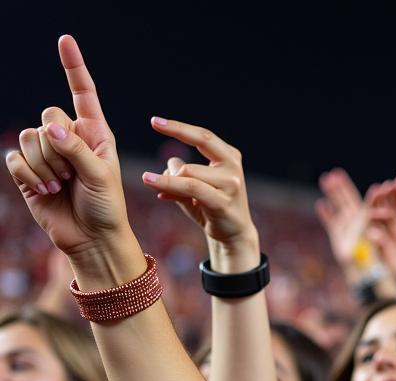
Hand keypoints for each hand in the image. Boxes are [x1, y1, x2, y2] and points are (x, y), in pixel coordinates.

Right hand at [5, 35, 130, 259]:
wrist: (92, 239)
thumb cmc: (106, 208)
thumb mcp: (101, 177)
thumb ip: (78, 150)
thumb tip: (50, 128)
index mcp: (95, 134)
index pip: (83, 93)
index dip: (73, 67)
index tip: (65, 40)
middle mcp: (70, 138)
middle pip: (48, 115)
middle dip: (59, 146)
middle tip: (73, 174)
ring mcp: (48, 153)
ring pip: (30, 136)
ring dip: (46, 165)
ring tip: (63, 186)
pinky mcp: (29, 171)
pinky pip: (16, 158)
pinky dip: (31, 176)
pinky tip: (47, 191)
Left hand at [142, 119, 258, 268]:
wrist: (233, 235)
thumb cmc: (212, 208)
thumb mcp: (195, 188)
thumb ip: (179, 176)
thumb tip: (161, 172)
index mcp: (229, 157)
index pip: (204, 136)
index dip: (180, 127)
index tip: (155, 121)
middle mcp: (233, 167)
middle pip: (200, 141)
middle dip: (176, 132)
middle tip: (153, 126)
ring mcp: (231, 184)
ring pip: (188, 171)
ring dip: (168, 178)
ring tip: (155, 185)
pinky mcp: (222, 202)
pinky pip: (191, 188)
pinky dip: (169, 186)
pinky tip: (154, 186)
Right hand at [316, 168, 374, 271]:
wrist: (364, 272)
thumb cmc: (374, 258)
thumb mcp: (377, 241)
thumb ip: (377, 227)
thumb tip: (386, 212)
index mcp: (371, 220)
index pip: (371, 203)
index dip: (368, 193)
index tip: (365, 183)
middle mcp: (359, 219)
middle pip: (350, 199)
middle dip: (342, 187)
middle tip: (336, 173)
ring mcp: (347, 225)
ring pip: (339, 205)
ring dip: (332, 193)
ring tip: (326, 178)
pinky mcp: (337, 234)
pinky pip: (331, 222)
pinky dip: (326, 215)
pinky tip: (321, 204)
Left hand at [366, 162, 395, 300]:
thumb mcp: (391, 265)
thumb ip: (382, 249)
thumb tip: (372, 233)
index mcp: (381, 237)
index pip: (376, 217)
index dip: (375, 205)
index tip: (374, 193)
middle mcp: (393, 229)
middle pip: (389, 207)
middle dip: (387, 196)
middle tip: (386, 186)